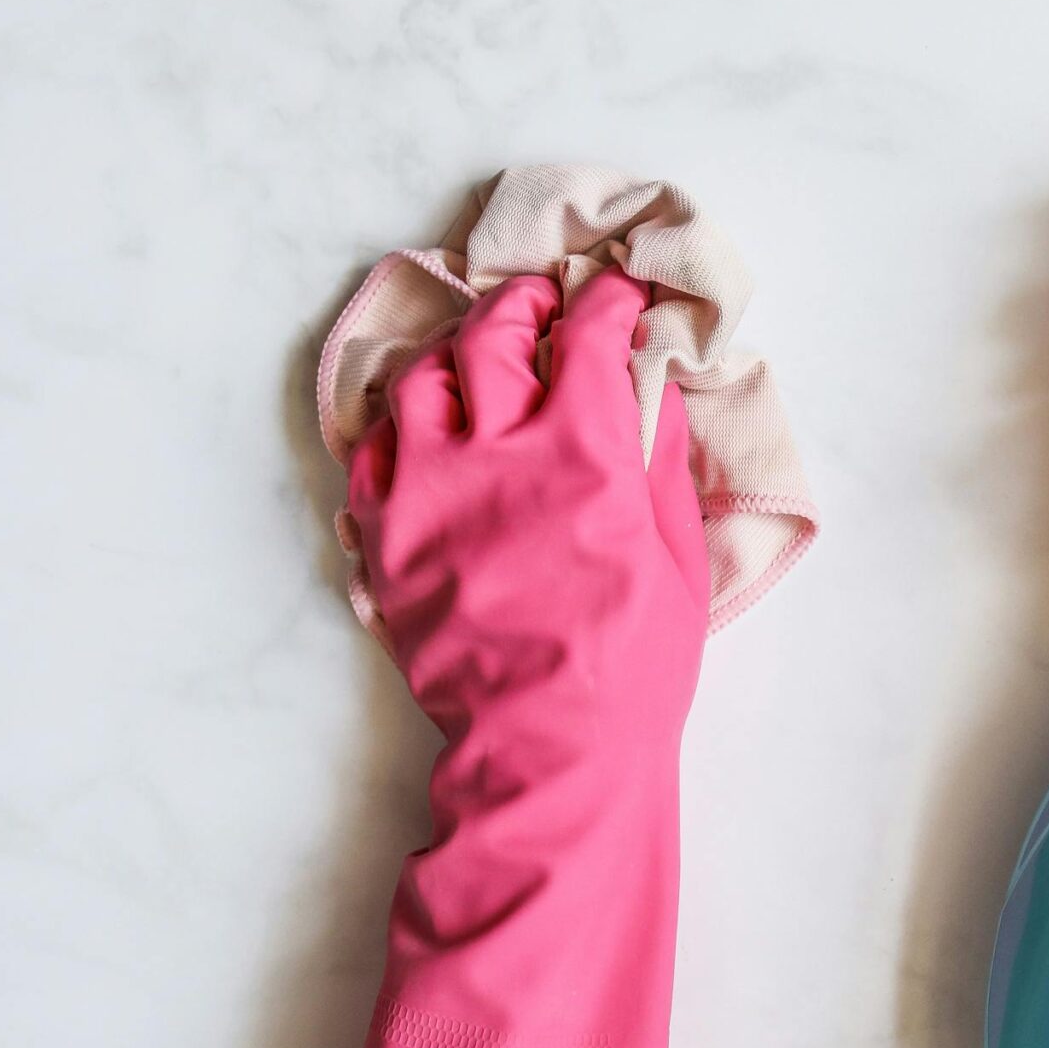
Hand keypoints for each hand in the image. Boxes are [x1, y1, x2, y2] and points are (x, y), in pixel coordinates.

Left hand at [333, 267, 710, 1047]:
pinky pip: (373, 452)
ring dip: (453, 354)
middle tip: (541, 305)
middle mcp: (498, 449)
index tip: (621, 298)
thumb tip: (650, 390)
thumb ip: (656, 461)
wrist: (552, 749)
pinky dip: (398, 424)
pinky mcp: (385, 536)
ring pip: (423, 379)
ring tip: (473, 355)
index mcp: (584, 449)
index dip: (609, 304)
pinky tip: (420, 426)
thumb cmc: (637, 663)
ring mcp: (430, 490)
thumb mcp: (676, 555)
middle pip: (494, 335)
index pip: (590, 336)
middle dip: (523, 305)